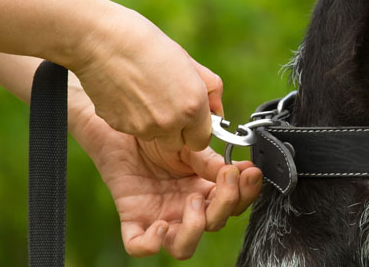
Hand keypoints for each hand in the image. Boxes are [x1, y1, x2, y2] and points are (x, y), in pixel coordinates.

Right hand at [0, 0, 219, 151]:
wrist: (101, 40)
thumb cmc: (147, 44)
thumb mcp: (188, 62)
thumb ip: (210, 89)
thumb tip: (218, 110)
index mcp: (193, 106)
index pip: (202, 140)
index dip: (197, 128)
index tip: (191, 115)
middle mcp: (170, 122)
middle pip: (179, 143)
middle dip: (177, 129)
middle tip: (167, 101)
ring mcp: (143, 127)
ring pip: (155, 137)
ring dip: (155, 123)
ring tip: (145, 92)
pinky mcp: (120, 126)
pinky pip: (133, 129)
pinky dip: (133, 118)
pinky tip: (128, 93)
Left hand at [69, 75, 261, 258]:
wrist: (118, 123)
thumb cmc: (155, 129)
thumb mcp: (189, 140)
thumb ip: (212, 156)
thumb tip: (237, 169)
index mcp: (205, 187)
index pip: (235, 202)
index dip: (247, 192)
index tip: (250, 172)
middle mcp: (187, 205)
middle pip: (216, 223)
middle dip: (226, 203)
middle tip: (225, 176)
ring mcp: (161, 214)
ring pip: (184, 246)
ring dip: (195, 228)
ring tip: (192, 201)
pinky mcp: (134, 218)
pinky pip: (141, 246)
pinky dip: (152, 243)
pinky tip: (159, 224)